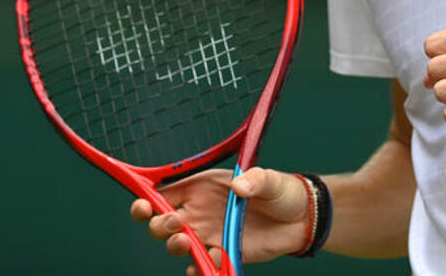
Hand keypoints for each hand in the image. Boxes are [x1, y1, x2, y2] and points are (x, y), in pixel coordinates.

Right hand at [130, 167, 311, 274]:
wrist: (301, 220)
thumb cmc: (282, 191)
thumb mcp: (271, 179)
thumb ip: (255, 179)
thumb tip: (239, 186)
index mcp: (204, 186)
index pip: (166, 192)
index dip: (148, 198)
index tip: (143, 205)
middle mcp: (200, 210)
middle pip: (163, 220)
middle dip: (159, 225)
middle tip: (175, 225)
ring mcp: (209, 233)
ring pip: (177, 244)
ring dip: (175, 246)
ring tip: (187, 243)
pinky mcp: (221, 253)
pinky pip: (200, 264)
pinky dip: (198, 267)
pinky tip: (205, 264)